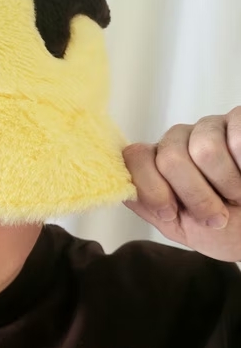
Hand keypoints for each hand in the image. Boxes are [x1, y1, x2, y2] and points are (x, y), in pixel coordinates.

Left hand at [122, 108, 240, 261]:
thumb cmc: (224, 228)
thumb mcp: (180, 225)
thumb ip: (148, 205)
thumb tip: (118, 187)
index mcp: (158, 162)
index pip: (135, 157)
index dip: (151, 188)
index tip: (171, 212)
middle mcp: (180, 139)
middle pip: (170, 158)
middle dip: (195, 196)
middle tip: (216, 215)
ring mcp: (211, 127)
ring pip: (205, 149)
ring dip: (227, 185)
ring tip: (239, 195)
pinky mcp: (239, 119)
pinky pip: (238, 139)